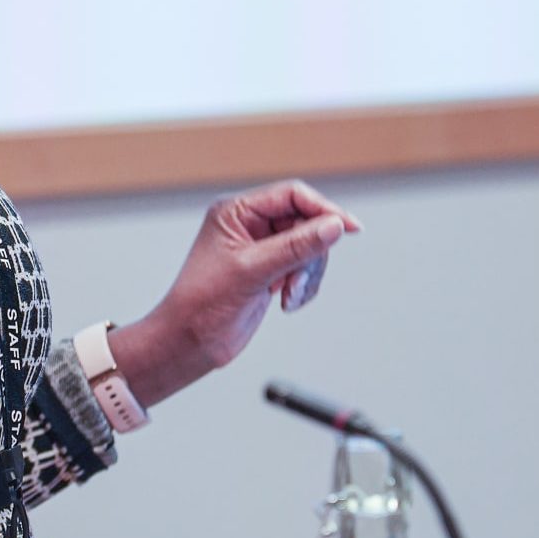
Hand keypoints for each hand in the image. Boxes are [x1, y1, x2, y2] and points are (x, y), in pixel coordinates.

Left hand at [108, 180, 360, 404]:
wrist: (190, 342)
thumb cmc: (203, 303)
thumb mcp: (253, 270)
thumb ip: (295, 246)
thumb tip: (334, 226)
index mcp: (235, 211)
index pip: (291, 195)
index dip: (323, 209)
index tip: (348, 228)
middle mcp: (248, 224)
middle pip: (305, 222)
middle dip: (310, 254)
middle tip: (297, 282)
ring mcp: (260, 248)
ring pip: (308, 247)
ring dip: (307, 274)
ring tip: (290, 297)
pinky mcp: (269, 270)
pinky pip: (304, 268)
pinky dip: (304, 286)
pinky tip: (288, 303)